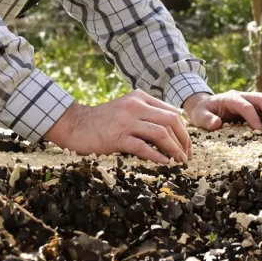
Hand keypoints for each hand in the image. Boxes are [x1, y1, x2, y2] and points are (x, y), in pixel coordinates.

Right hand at [43, 89, 191, 164]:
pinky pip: (142, 146)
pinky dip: (156, 156)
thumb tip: (172, 131)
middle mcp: (135, 106)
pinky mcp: (116, 136)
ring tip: (178, 161)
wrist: (75, 124)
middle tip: (186, 155)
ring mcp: (126, 120)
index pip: (171, 112)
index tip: (186, 145)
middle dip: (183, 140)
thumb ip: (146, 114)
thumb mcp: (127, 109)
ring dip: (173, 149)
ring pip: (160, 133)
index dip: (183, 130)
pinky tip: (163, 163)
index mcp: (140, 97)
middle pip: (171, 120)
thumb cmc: (103, 120)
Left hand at [182, 90, 261, 131]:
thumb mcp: (199, 116)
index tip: (259, 130)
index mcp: (230, 98)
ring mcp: (252, 98)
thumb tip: (218, 123)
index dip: (252, 116)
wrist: (205, 105)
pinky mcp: (258, 104)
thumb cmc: (202, 112)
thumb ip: (207, 119)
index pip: (245, 105)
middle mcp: (244, 95)